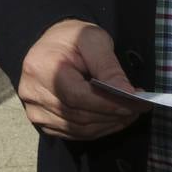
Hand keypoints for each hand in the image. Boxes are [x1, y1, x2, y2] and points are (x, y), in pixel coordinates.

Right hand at [18, 20, 147, 139]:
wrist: (50, 43)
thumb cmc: (72, 37)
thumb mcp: (93, 40)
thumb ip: (109, 68)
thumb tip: (128, 95)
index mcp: (42, 67)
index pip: (77, 96)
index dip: (108, 104)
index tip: (136, 103)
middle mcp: (32, 93)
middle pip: (78, 116)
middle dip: (113, 115)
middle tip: (139, 109)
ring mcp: (35, 110)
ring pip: (78, 129)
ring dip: (107, 125)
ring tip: (129, 113)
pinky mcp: (41, 122)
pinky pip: (73, 133)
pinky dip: (96, 129)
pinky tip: (112, 119)